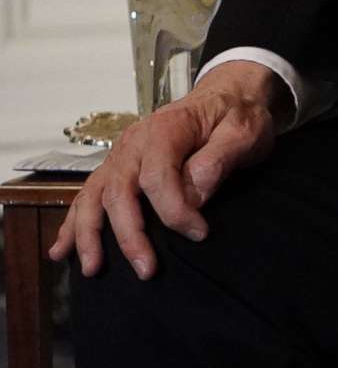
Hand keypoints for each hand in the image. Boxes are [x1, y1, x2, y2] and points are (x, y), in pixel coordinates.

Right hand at [48, 60, 287, 277]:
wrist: (226, 97)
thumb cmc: (237, 115)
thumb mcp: (244, 130)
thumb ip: (220, 158)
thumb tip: (194, 196)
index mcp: (166, 129)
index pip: (158, 177)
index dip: (174, 211)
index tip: (199, 233)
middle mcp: (134, 143)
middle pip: (119, 192)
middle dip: (129, 235)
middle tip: (146, 270)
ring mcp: (121, 156)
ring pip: (94, 197)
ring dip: (89, 234)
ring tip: (92, 268)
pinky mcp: (117, 168)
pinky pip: (88, 196)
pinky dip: (73, 223)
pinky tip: (62, 250)